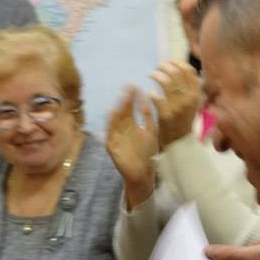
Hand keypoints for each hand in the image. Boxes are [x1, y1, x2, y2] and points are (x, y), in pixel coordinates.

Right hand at [106, 87, 157, 208]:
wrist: (144, 174)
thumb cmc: (147, 153)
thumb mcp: (150, 132)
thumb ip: (148, 117)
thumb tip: (146, 98)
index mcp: (131, 125)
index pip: (130, 108)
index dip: (132, 97)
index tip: (135, 85)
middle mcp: (122, 129)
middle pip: (122, 111)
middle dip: (124, 99)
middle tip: (128, 86)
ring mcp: (116, 137)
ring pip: (115, 120)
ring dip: (118, 108)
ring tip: (122, 97)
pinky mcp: (112, 147)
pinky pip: (110, 133)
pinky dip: (110, 124)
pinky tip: (112, 113)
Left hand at [149, 60, 201, 147]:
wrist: (180, 143)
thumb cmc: (184, 121)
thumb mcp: (192, 103)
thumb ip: (190, 88)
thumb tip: (188, 69)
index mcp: (196, 94)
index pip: (189, 70)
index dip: (177, 63)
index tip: (169, 63)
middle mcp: (189, 98)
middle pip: (176, 73)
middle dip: (165, 66)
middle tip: (158, 67)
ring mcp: (177, 107)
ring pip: (166, 82)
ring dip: (156, 75)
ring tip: (151, 74)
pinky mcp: (166, 115)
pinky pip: (156, 97)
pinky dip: (151, 93)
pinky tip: (149, 93)